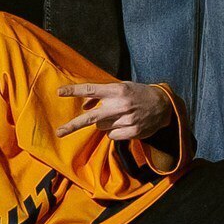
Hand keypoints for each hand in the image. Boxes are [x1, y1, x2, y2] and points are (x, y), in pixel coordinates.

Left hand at [55, 80, 175, 140]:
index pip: (91, 89)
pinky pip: (111, 136)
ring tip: (118, 116)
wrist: (164, 105)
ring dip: (104, 123)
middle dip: (73, 125)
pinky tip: (124, 124)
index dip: (74, 91)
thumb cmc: (137, 94)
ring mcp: (127, 120)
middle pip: (91, 118)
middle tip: (59, 132)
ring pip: (101, 127)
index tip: (59, 92)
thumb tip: (84, 105)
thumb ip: (102, 94)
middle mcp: (120, 105)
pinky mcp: (132, 132)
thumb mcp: (121, 87)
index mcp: (117, 90)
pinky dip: (113, 131)